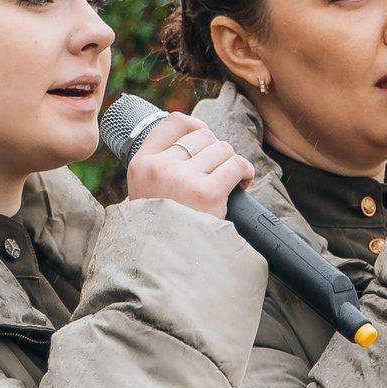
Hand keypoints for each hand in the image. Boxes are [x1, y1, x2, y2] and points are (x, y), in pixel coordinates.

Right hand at [125, 113, 253, 218]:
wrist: (164, 265)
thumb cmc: (161, 230)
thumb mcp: (146, 193)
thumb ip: (161, 167)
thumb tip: (197, 137)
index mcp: (141, 164)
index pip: (173, 122)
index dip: (196, 125)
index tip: (205, 136)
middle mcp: (161, 168)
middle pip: (203, 136)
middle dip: (216, 151)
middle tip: (217, 172)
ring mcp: (183, 179)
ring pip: (222, 149)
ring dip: (230, 163)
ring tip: (228, 181)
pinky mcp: (207, 193)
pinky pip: (237, 165)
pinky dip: (245, 172)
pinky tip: (241, 184)